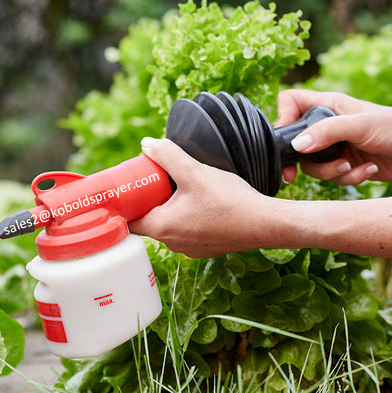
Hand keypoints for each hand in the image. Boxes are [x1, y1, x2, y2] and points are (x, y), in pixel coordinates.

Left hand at [129, 138, 271, 257]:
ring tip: (176, 187)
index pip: (128, 222)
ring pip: (169, 226)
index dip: (124, 206)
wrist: (267, 223)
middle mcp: (172, 243)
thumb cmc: (229, 201)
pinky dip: (187, 216)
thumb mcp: (193, 172)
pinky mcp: (206, 246)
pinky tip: (198, 201)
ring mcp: (189, 248)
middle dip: (148, 201)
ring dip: (169, 208)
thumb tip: (147, 144)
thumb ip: (167, 155)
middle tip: (152, 181)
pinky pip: (187, 230)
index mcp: (161, 228)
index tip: (127, 191)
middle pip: (148, 221)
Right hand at [277, 89, 391, 183]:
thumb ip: (326, 133)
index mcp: (327, 105)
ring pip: (312, 165)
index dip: (282, 118)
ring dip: (331, 172)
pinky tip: (368, 170)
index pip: (290, 103)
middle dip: (297, 161)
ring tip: (352, 166)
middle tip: (291, 175)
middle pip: (295, 142)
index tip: (288, 139)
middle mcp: (326, 125)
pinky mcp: (345, 164)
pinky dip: (349, 177)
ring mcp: (335, 146)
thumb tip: (296, 146)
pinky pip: (333, 177)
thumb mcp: (360, 126)